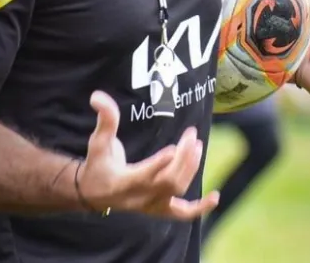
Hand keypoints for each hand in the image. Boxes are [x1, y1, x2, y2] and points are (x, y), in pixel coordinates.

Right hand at [75, 91, 218, 219]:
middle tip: (191, 134)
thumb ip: (105, 120)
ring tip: (197, 144)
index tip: (174, 149)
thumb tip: (98, 96)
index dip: (158, 165)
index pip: (142, 177)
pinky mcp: (159, 208)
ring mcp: (150, 205)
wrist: (93, 193)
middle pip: (167, 181)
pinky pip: (181, 213)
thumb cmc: (97, 164)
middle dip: (183, 158)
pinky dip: (199, 208)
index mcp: (122, 182)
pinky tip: (216, 197)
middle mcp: (138, 197)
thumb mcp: (98, 142)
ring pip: (176, 190)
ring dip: (191, 168)